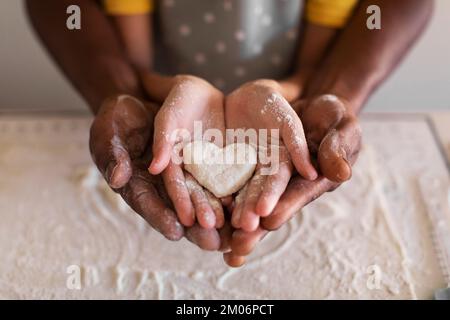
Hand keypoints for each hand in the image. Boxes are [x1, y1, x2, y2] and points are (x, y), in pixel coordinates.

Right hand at [89, 94, 221, 249]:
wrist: (140, 101)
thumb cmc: (118, 118)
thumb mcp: (108, 132)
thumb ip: (112, 155)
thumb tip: (118, 179)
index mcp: (136, 183)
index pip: (148, 204)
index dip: (161, 217)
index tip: (176, 231)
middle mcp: (159, 186)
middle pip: (177, 211)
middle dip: (195, 228)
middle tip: (211, 243)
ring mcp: (179, 177)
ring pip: (198, 200)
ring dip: (215, 217)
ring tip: (231, 233)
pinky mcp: (197, 165)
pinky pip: (212, 181)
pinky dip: (226, 193)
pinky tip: (242, 205)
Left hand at [223, 94, 361, 266]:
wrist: (307, 102)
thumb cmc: (331, 116)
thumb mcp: (341, 126)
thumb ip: (338, 147)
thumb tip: (340, 173)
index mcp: (312, 179)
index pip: (298, 194)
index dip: (285, 206)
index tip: (270, 219)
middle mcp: (287, 184)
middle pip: (270, 206)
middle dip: (254, 225)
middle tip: (237, 244)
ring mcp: (266, 175)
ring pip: (248, 199)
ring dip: (234, 218)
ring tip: (217, 239)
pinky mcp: (249, 165)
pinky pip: (233, 180)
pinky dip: (219, 195)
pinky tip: (203, 212)